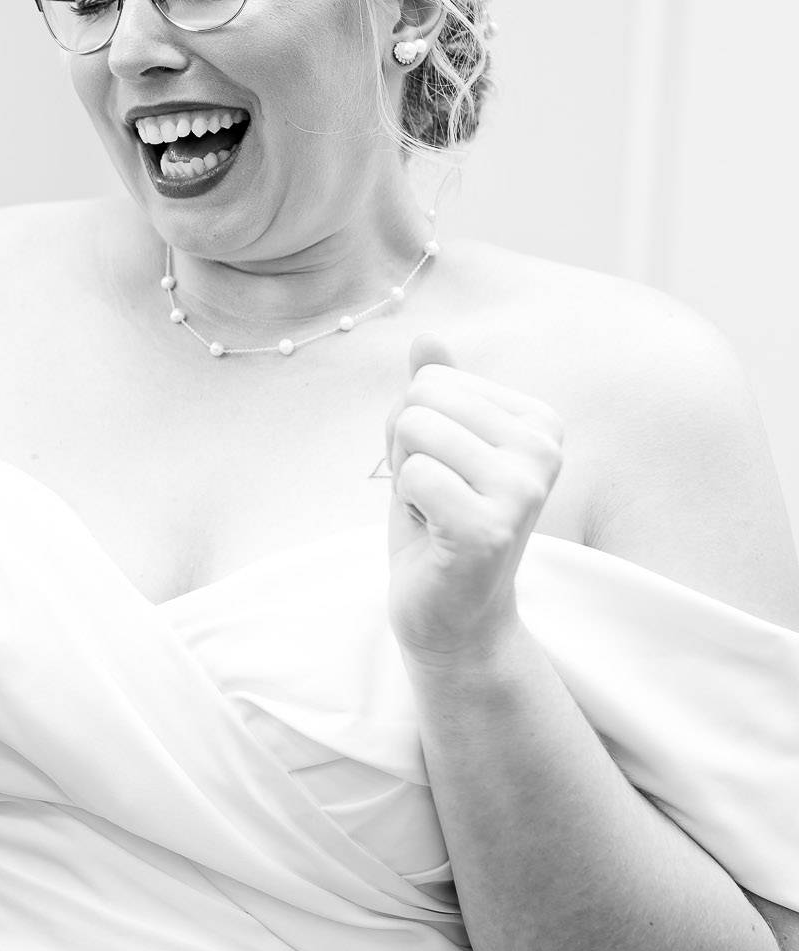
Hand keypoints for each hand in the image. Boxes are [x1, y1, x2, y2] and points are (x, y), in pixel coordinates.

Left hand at [386, 335, 564, 663]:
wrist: (452, 613)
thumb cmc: (439, 523)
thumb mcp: (433, 447)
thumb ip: (433, 392)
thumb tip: (426, 338)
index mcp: (538, 422)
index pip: (432, 380)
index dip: (416, 429)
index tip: (444, 473)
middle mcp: (544, 449)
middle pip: (420, 399)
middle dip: (407, 450)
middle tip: (434, 498)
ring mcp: (523, 489)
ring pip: (414, 430)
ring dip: (407, 478)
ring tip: (435, 514)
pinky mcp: (491, 528)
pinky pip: (415, 474)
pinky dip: (407, 506)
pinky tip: (434, 535)